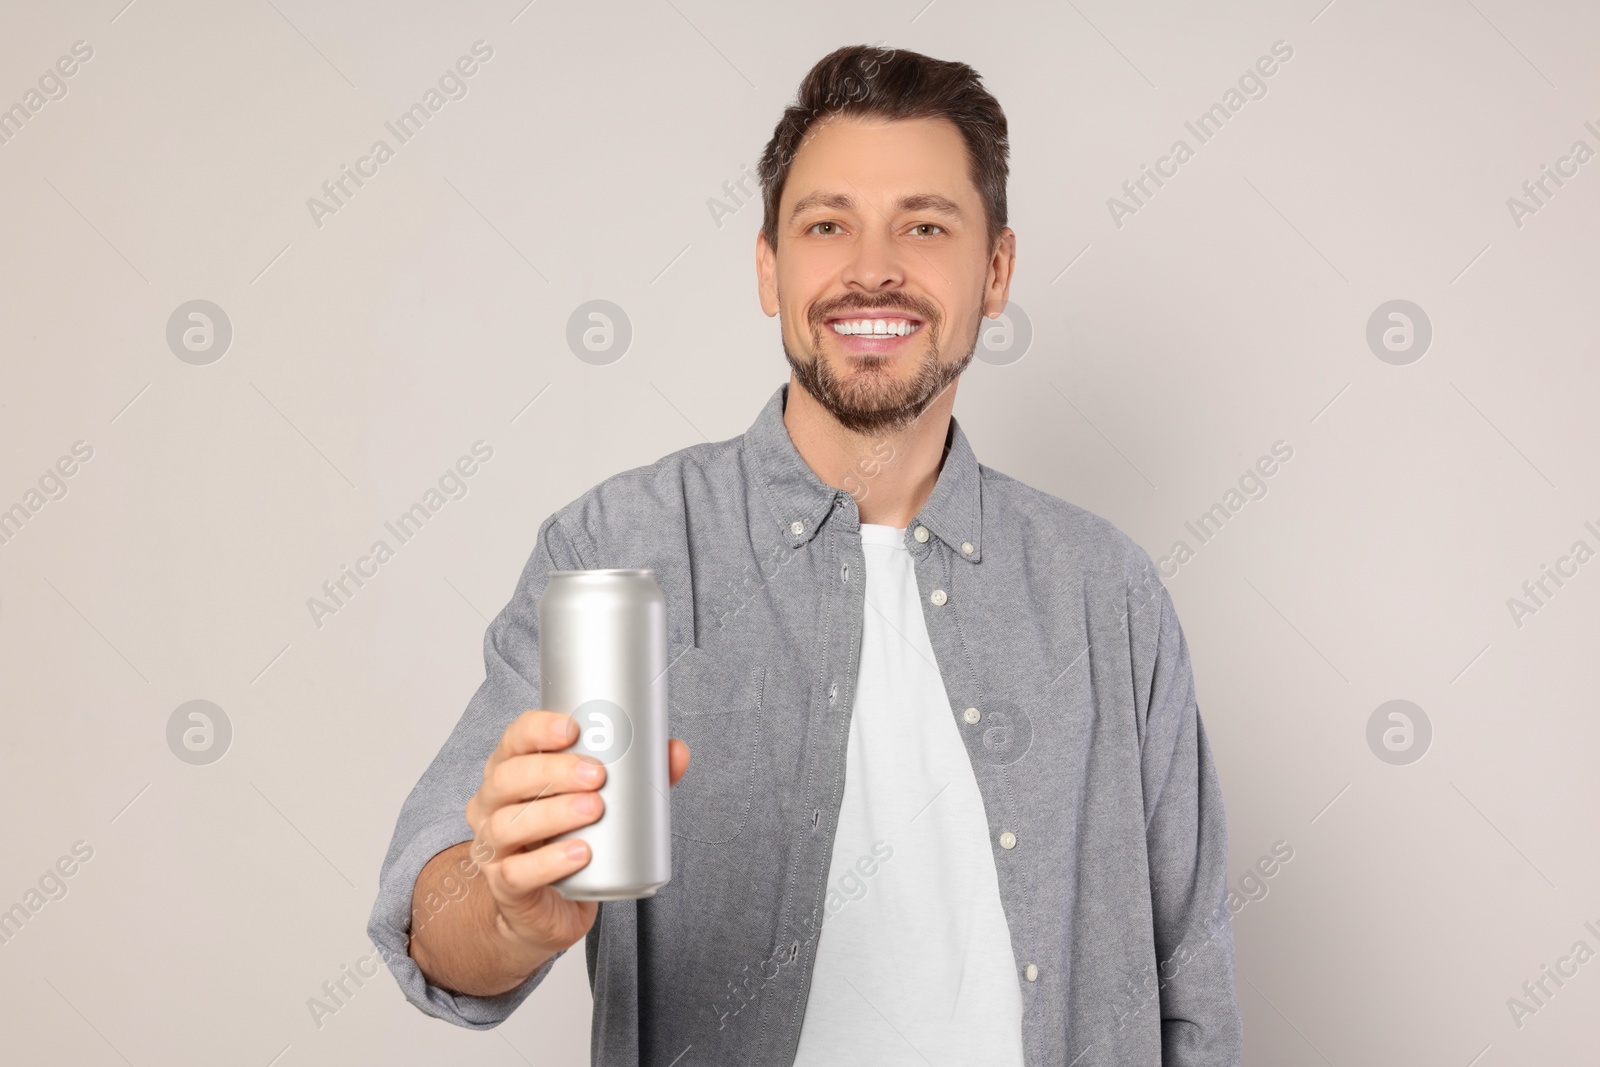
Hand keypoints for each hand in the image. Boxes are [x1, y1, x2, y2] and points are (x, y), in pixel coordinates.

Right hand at [464, 710, 689, 968]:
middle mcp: (492, 806)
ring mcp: (494, 848)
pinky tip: (580, 853)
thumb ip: (636, 778)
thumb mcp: (596, 803)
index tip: (572, 728)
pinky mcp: (506, 887)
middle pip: (507, 778)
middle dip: (553, 771)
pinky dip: (549, 862)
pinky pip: (517, 873)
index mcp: (512, 773)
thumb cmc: (566, 839)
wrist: (544, 907)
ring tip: (594, 809)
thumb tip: (676, 751)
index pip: (513, 741)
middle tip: (596, 774)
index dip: (537, 729)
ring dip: (553, 813)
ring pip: (508, 824)